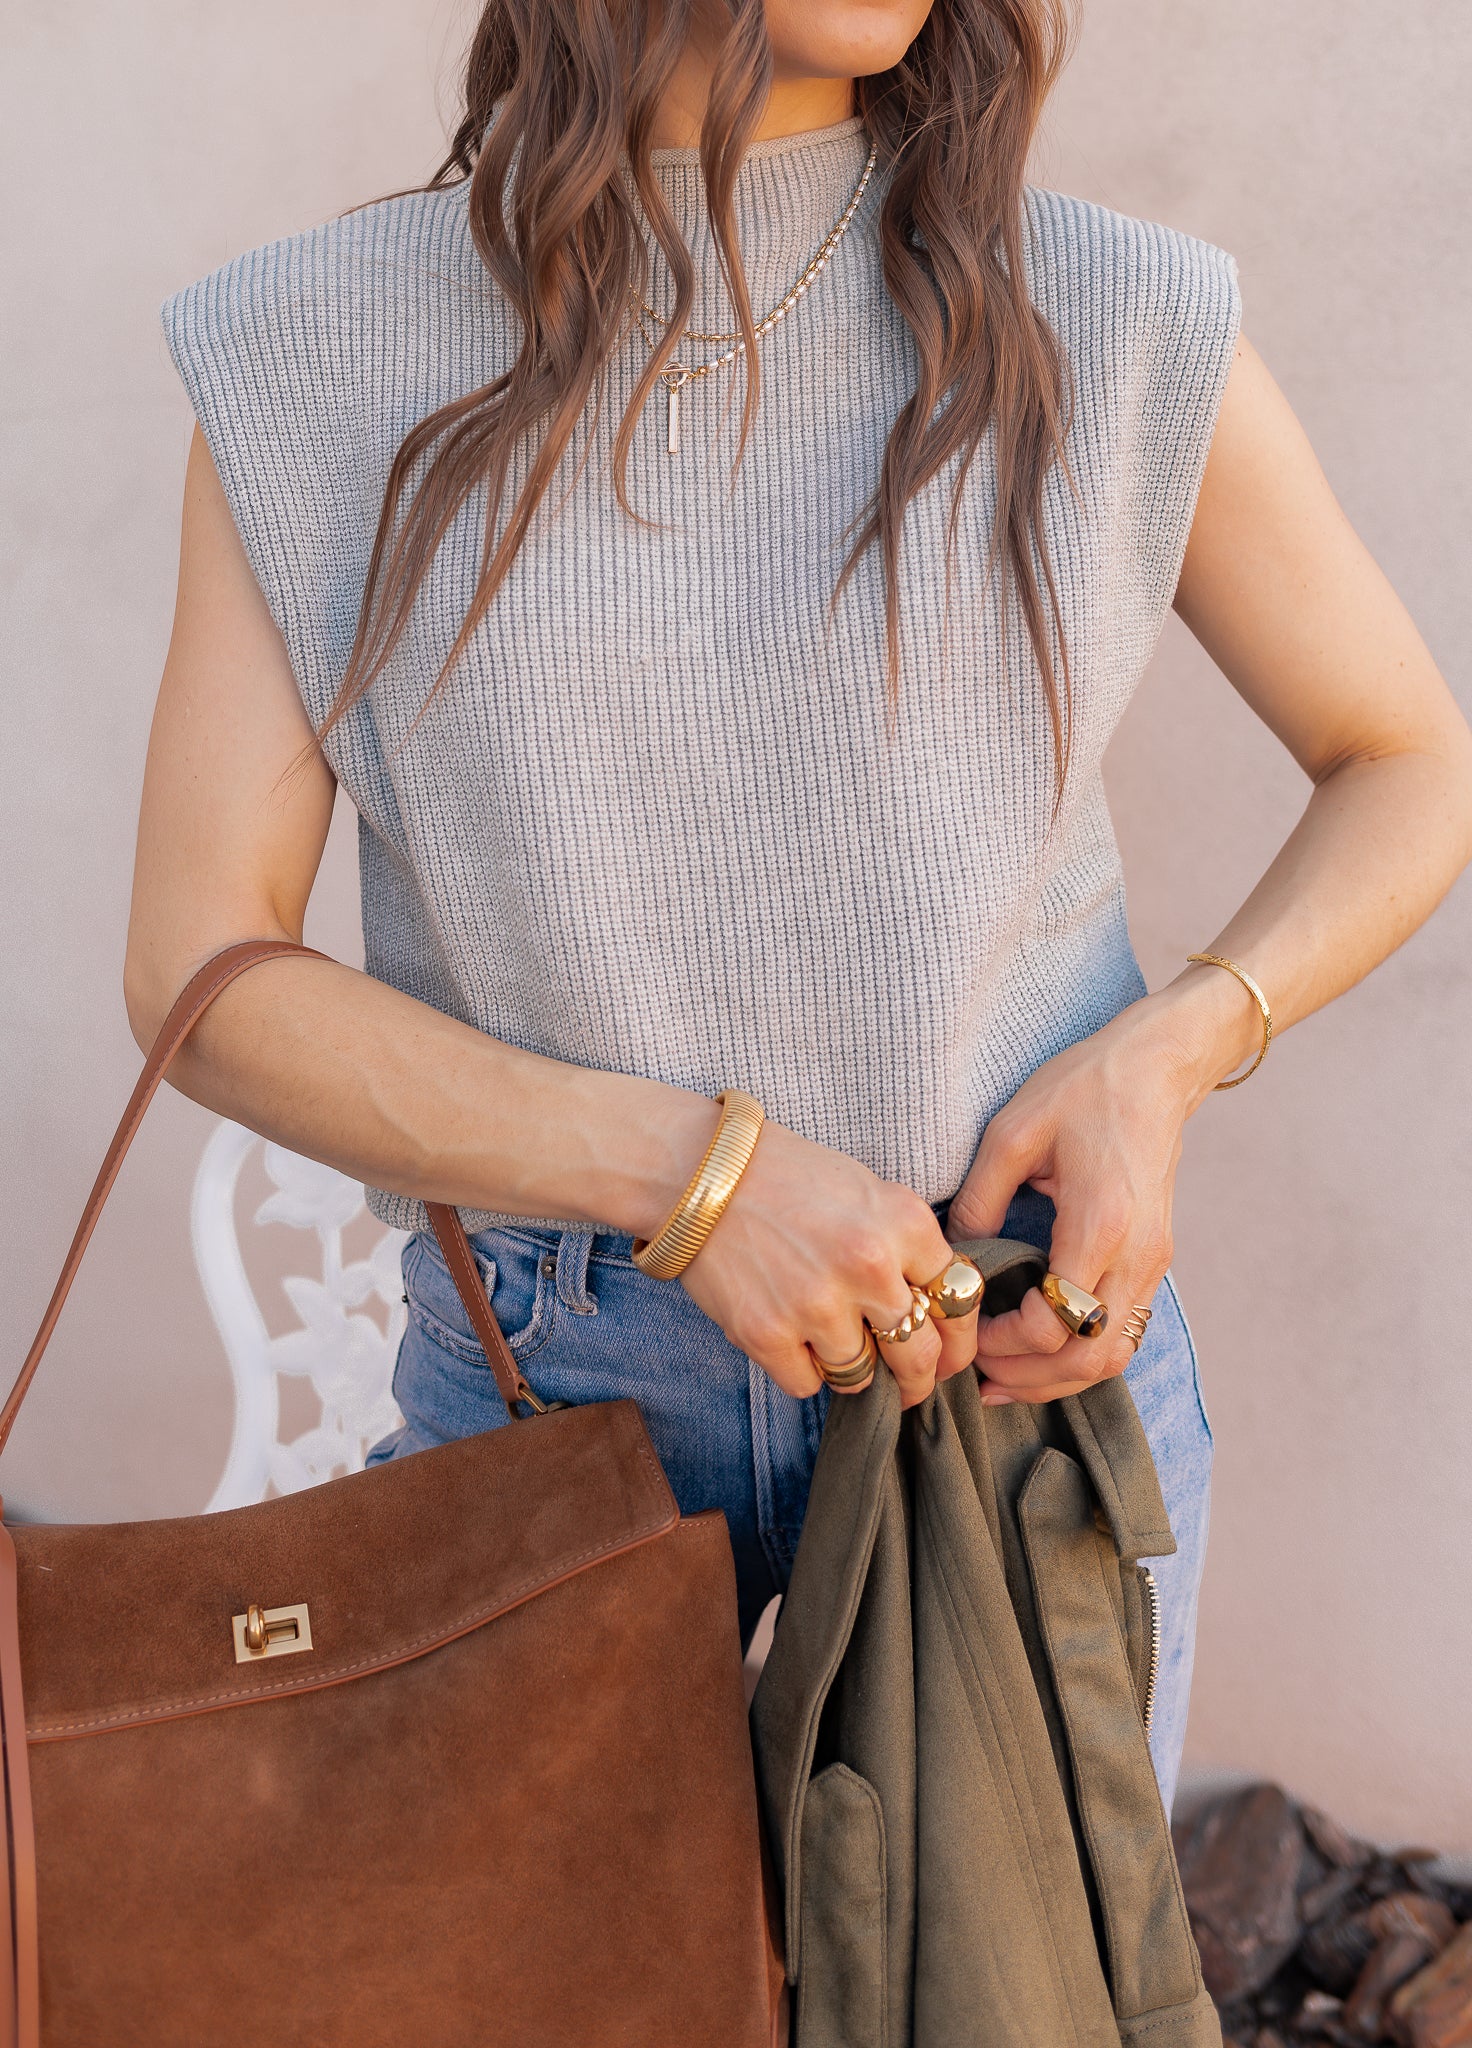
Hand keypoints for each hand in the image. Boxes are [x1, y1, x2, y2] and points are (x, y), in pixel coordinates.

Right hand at [677, 1121, 979, 1408]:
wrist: (699, 1172)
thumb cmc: (787, 1176)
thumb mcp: (867, 1191)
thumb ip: (907, 1247)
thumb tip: (937, 1310)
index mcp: (903, 1223)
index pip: (958, 1302)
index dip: (958, 1338)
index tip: (948, 1353)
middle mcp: (868, 1266)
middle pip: (920, 1354)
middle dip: (920, 1379)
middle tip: (911, 1385)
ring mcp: (817, 1304)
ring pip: (862, 1377)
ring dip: (853, 1369)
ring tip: (832, 1343)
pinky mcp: (766, 1334)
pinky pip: (807, 1384)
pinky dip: (802, 1369)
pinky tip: (789, 1336)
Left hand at [945, 973, 1256, 1404]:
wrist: (1159, 1066)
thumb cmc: (1084, 1087)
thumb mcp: (1013, 1131)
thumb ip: (979, 1198)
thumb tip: (953, 1255)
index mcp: (1100, 1224)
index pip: (1056, 1322)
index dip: (1005, 1342)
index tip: (966, 1332)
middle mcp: (1137, 1254)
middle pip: (1092, 1356)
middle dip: (1031, 1377)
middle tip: (979, 1378)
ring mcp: (1154, 1261)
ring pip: (1115, 1354)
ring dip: (1060, 1376)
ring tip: (1005, 1377)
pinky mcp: (1156, 1258)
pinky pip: (1125, 1330)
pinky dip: (1085, 1352)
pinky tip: (1043, 1351)